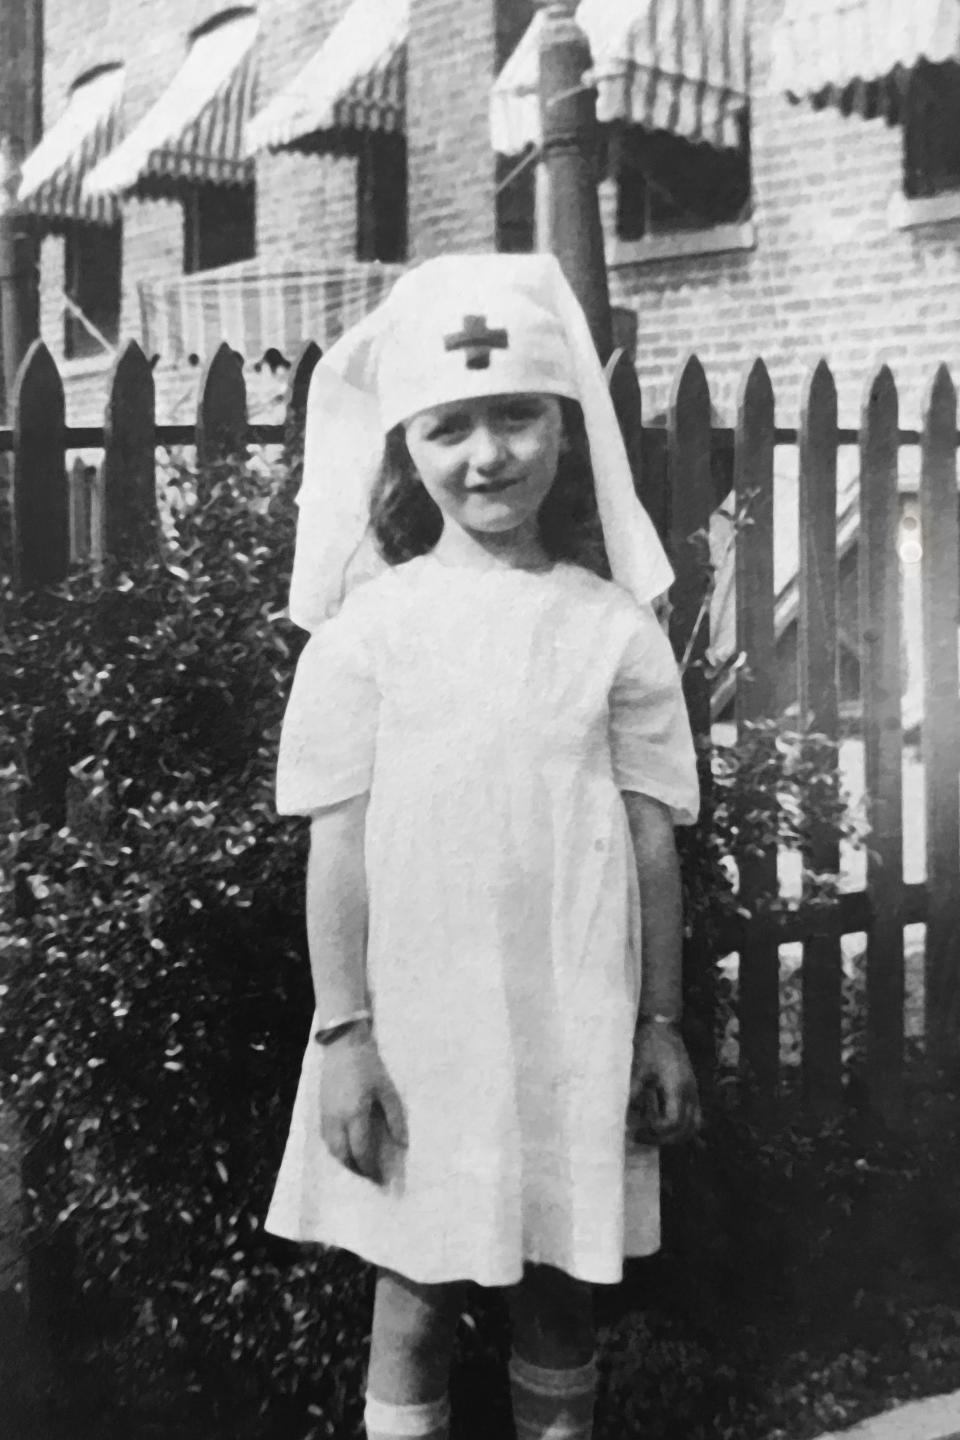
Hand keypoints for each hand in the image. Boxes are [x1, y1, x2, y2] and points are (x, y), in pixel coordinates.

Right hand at [320, 1028, 407, 1183]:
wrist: (343, 1044)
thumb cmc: (369, 1065)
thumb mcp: (387, 1090)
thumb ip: (395, 1118)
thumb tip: (403, 1144)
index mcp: (355, 1115)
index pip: (361, 1152)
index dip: (370, 1169)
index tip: (381, 1180)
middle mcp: (337, 1120)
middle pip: (343, 1156)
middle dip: (356, 1170)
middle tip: (370, 1178)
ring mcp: (325, 1115)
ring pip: (331, 1149)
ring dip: (345, 1162)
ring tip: (359, 1167)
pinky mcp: (320, 1109)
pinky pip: (326, 1138)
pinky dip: (336, 1149)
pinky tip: (346, 1148)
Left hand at [627, 1022, 700, 1145]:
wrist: (663, 1025)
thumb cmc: (648, 1045)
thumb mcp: (637, 1068)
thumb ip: (632, 1093)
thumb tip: (624, 1117)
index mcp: (677, 1087)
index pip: (673, 1122)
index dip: (656, 1132)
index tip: (637, 1129)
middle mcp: (690, 1092)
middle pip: (686, 1129)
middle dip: (664, 1139)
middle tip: (641, 1137)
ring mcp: (693, 1091)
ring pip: (694, 1125)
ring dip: (675, 1136)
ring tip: (653, 1135)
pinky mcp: (691, 1088)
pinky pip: (694, 1116)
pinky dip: (682, 1127)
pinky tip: (663, 1126)